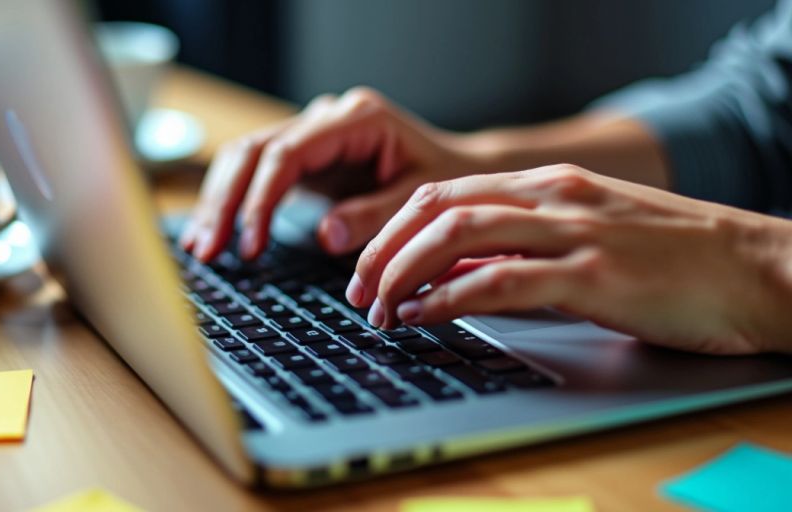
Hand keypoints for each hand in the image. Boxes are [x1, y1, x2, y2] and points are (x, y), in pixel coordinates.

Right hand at [179, 87, 468, 260]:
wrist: (456, 170)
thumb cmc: (445, 181)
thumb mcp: (421, 201)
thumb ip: (375, 216)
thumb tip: (325, 236)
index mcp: (357, 119)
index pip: (288, 152)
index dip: (261, 199)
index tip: (250, 243)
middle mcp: (326, 118)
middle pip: (254, 150)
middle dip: (225, 202)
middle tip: (208, 249)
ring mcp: (310, 133)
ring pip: (244, 157)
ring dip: (219, 202)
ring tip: (200, 247)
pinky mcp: (302, 156)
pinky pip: (255, 172)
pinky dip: (233, 202)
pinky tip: (213, 233)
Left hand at [347, 164, 791, 354]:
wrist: (756, 268)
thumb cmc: (672, 259)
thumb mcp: (585, 236)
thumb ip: (521, 245)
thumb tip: (454, 272)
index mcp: (548, 186)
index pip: (445, 193)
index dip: (394, 228)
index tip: (369, 265)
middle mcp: (553, 198)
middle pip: (438, 208)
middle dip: (385, 249)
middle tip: (359, 290)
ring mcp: (573, 233)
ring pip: (459, 236)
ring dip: (405, 273)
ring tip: (381, 308)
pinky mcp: (595, 276)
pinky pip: (501, 281)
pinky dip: (449, 299)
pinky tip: (424, 316)